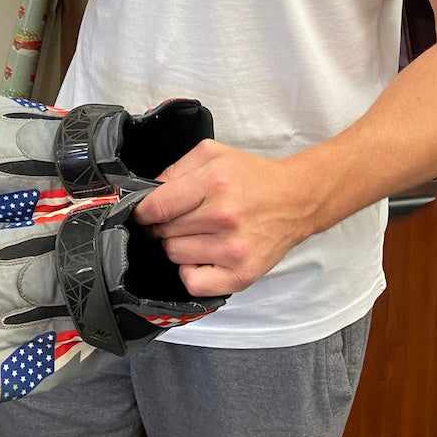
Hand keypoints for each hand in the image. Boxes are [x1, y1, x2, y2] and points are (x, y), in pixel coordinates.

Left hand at [131, 140, 315, 296]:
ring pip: (174, 255)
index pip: (156, 206)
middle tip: (178, 219)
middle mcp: (222, 217)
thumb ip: (174, 169)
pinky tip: (201, 256)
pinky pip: (193, 283)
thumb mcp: (211, 154)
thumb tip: (146, 195)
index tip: (142, 213)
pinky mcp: (241, 275)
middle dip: (163, 225)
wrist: (295, 199)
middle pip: (163, 231)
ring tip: (196, 233)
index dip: (141, 211)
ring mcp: (233, 249)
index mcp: (213, 182)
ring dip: (177, 245)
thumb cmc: (250, 175)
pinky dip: (190, 271)